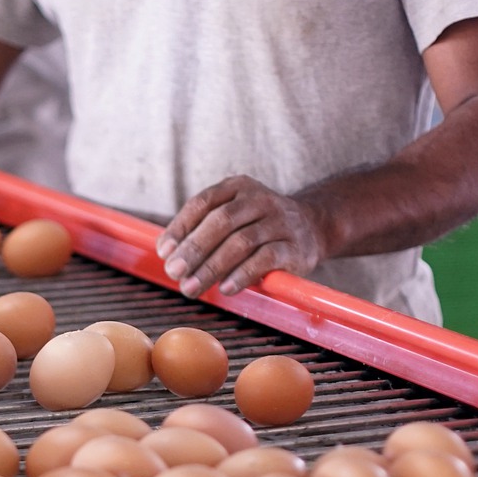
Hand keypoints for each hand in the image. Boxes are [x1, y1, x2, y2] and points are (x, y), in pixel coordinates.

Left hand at [155, 175, 328, 298]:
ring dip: (212, 267)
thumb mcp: (232, 218)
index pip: (203, 203)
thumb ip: (201, 230)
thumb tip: (167, 253)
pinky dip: (242, 275)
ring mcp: (279, 221)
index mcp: (237, 187)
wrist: (312, 228)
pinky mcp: (294, 246)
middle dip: (194, 249)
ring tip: (191, 287)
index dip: (181, 227)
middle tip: (174, 272)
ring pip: (241, 242)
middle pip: (221, 221)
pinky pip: (265, 259)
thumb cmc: (258, 227)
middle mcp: (259, 199)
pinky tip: (225, 289)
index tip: (165, 252)